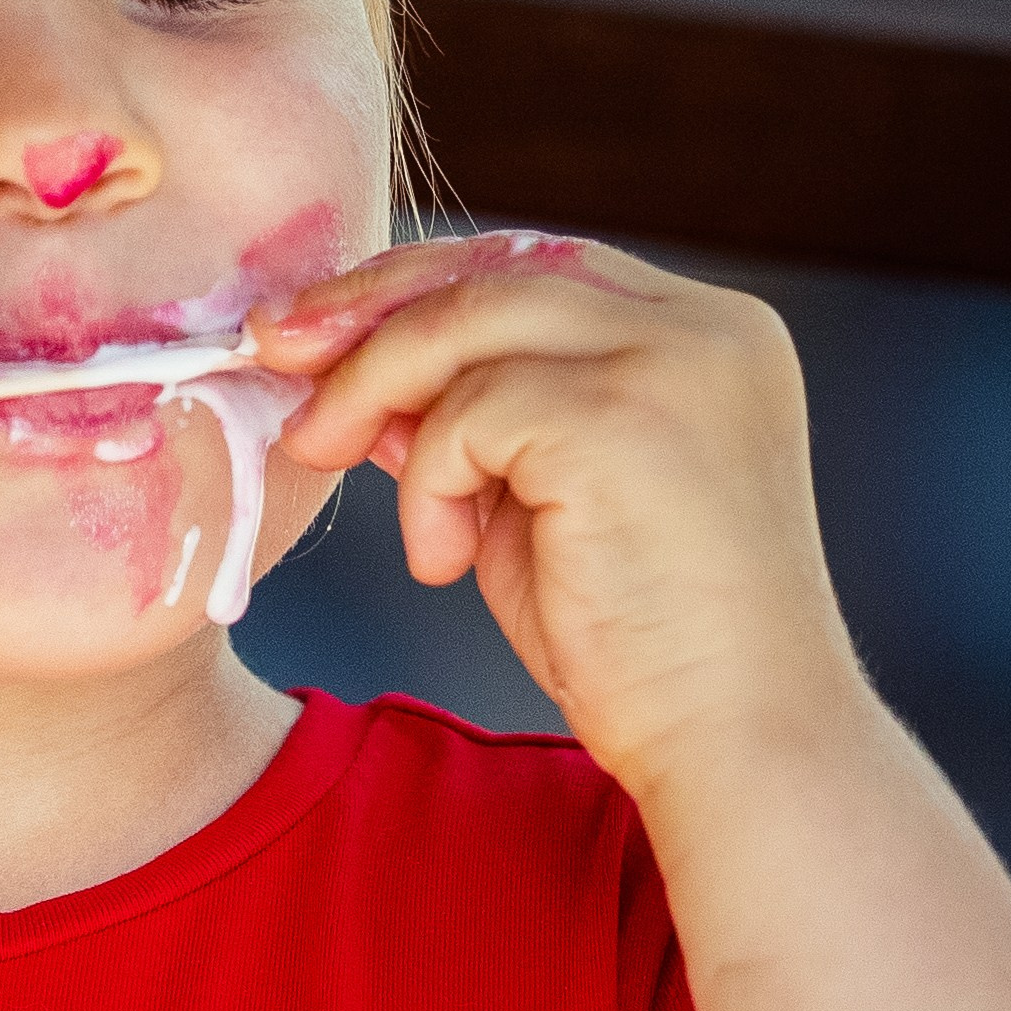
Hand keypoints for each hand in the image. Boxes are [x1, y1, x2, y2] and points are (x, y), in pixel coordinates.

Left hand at [255, 234, 863, 803]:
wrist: (736, 745)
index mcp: (704, 334)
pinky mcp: (622, 418)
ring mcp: (673, 363)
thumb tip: (354, 366)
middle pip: (496, 269)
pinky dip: (426, 479)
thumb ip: (472, 421)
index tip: (316, 326)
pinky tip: (445, 558)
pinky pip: (466, 411)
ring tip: (330, 457)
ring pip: (466, 322)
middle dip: (365, 306)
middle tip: (274, 350)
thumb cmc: (641, 648)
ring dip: (371, 387)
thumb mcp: (538, 502)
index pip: (536, 265)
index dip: (417, 286)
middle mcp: (705, 328)